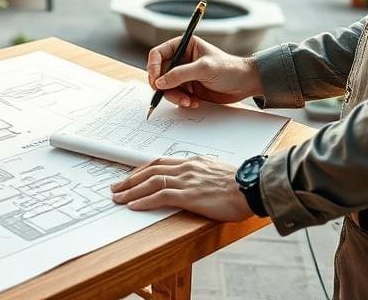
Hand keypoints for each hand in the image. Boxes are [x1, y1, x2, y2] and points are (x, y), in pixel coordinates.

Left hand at [110, 156, 254, 220]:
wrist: (252, 187)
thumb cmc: (240, 185)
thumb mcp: (217, 174)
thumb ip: (202, 176)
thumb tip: (195, 184)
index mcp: (193, 162)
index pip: (160, 163)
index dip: (142, 170)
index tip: (131, 176)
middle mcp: (187, 168)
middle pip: (150, 170)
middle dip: (130, 179)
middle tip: (116, 187)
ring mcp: (187, 180)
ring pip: (151, 182)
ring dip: (131, 190)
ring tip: (118, 198)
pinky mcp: (189, 194)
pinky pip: (161, 195)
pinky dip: (145, 200)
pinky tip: (134, 205)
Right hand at [147, 35, 263, 107]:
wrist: (245, 84)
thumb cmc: (229, 69)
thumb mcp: (204, 68)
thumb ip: (180, 74)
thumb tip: (160, 81)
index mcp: (184, 46)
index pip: (158, 53)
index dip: (153, 66)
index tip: (156, 80)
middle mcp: (181, 60)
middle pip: (159, 73)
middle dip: (164, 86)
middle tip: (169, 94)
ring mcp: (184, 75)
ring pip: (166, 87)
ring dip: (174, 96)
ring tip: (188, 101)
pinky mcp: (188, 88)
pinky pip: (175, 96)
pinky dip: (181, 101)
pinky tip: (193, 102)